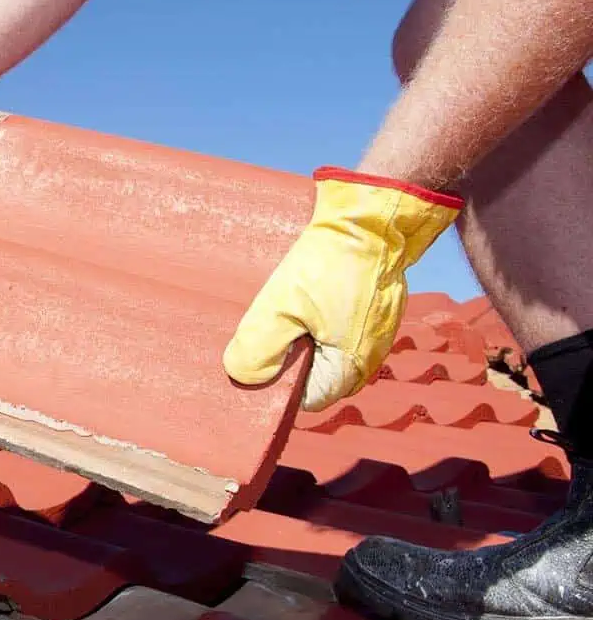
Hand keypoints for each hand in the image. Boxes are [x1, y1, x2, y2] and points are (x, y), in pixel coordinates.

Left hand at [224, 168, 463, 410]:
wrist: (371, 220)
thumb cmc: (330, 263)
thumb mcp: (282, 306)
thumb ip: (260, 347)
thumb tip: (244, 376)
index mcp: (349, 366)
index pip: (307, 399)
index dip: (278, 385)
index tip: (256, 360)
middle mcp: (368, 356)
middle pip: (317, 376)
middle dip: (288, 361)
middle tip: (262, 332)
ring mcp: (375, 333)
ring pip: (328, 350)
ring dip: (302, 338)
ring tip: (279, 313)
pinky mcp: (374, 310)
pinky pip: (339, 328)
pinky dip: (318, 320)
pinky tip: (300, 300)